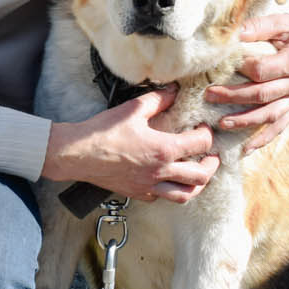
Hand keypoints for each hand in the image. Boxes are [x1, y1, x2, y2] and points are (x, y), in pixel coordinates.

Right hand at [42, 85, 217, 202]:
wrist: (77, 154)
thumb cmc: (102, 132)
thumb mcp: (132, 109)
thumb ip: (158, 100)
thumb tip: (173, 91)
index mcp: (163, 149)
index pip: (200, 144)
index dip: (207, 134)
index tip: (203, 129)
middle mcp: (160, 171)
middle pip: (200, 176)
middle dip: (211, 165)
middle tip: (211, 156)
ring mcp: (149, 186)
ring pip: (185, 195)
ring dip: (196, 185)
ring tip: (197, 175)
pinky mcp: (137, 193)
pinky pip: (161, 198)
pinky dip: (170, 191)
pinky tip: (167, 181)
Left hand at [206, 12, 288, 151]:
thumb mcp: (285, 23)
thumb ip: (261, 27)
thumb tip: (236, 32)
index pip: (264, 70)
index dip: (242, 68)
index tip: (223, 66)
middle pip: (262, 94)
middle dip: (234, 96)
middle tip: (209, 95)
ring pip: (269, 115)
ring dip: (245, 121)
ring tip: (222, 123)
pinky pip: (279, 128)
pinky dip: (262, 140)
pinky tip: (244, 150)